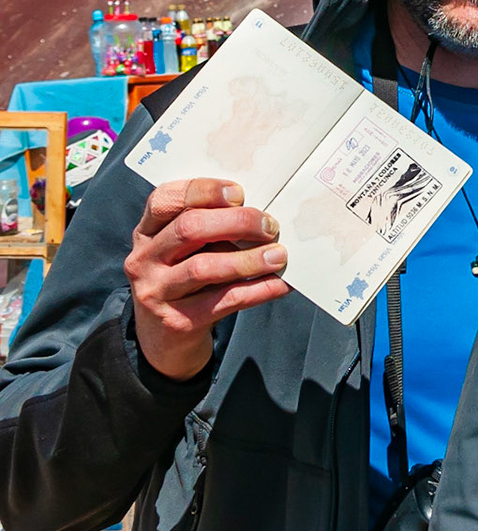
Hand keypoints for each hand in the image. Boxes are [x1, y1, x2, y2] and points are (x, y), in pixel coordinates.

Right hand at [125, 179, 289, 380]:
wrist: (164, 339)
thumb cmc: (185, 278)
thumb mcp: (185, 250)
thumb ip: (209, 228)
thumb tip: (262, 214)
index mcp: (146, 232)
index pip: (164, 199)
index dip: (203, 191)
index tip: (239, 193)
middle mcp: (143, 260)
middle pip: (188, 229)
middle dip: (236, 222)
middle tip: (270, 226)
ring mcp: (156, 292)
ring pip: (203, 267)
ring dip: (249, 259)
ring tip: (279, 255)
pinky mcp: (177, 321)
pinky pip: (224, 300)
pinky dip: (258, 290)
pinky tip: (280, 284)